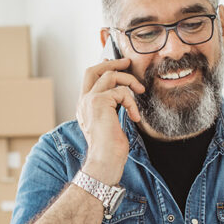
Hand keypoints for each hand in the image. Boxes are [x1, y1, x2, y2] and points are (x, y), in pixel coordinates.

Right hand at [76, 57, 144, 184]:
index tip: (115, 64)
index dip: (102, 68)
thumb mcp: (109, 123)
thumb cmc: (110, 148)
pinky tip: (135, 117)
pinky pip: (121, 92)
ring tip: (140, 91)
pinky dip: (132, 103)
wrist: (105, 160)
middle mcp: (83, 101)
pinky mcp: (99, 102)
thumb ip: (111, 108)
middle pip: (93, 70)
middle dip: (112, 63)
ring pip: (110, 76)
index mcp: (84, 106)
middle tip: (127, 62)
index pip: (89, 79)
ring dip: (129, 81)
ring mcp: (89, 100)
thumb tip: (121, 96)